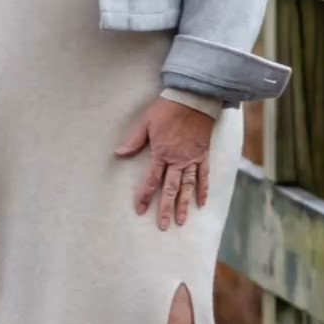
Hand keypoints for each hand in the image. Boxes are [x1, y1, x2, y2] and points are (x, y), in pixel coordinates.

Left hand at [114, 97, 211, 230]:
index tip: (140, 210)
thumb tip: (119, 153)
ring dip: (184, 204)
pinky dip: (203, 189)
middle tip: (163, 225)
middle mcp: (178, 160)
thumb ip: (134, 140)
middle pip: (171, 189)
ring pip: (188, 186)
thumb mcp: (146, 122)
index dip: (145, 196)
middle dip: (166, 208)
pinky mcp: (203, 154)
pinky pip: (204, 175)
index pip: (151, 180)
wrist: (193, 98)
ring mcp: (192, 159)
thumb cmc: (167, 109)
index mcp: (162, 153)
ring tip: (182, 221)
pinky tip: (201, 203)